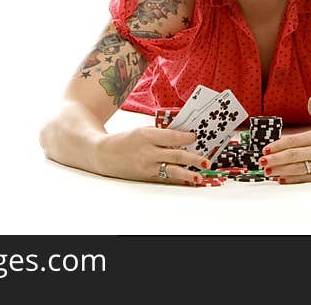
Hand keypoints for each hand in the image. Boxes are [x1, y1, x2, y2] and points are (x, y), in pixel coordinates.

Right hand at [96, 126, 210, 185]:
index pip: (171, 137)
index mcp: (146, 135)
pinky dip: (177, 178)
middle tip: (206, 161)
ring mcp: (146, 166)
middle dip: (193, 159)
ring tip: (199, 177)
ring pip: (171, 170)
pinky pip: (165, 177)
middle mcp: (147, 152)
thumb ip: (160, 134)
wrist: (104, 154)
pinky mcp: (145, 177)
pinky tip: (187, 180)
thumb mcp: (141, 131)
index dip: (186, 138)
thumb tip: (182, 137)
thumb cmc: (126, 140)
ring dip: (187, 174)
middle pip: (175, 155)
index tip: (196, 137)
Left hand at [258, 96, 310, 182]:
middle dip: (274, 159)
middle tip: (261, 162)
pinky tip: (282, 178)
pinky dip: (292, 179)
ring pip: (297, 169)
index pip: (294, 141)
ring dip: (280, 170)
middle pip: (292, 156)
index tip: (266, 149)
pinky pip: (306, 178)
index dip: (277, 146)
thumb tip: (310, 100)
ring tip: (267, 171)